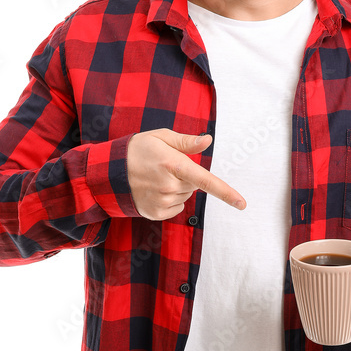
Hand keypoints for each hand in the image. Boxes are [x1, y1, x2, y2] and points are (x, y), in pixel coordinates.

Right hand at [126, 129, 246, 220]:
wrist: (109, 172)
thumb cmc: (138, 150)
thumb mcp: (161, 138)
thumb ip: (186, 142)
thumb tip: (208, 140)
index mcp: (173, 164)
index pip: (205, 180)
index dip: (226, 192)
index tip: (242, 204)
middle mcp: (169, 185)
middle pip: (194, 186)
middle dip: (185, 177)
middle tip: (164, 167)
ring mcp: (161, 201)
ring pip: (185, 196)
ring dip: (177, 188)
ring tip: (156, 178)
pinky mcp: (156, 213)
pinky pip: (176, 208)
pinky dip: (169, 200)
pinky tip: (153, 190)